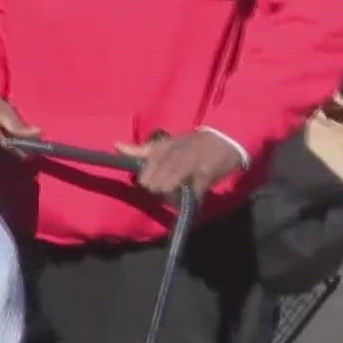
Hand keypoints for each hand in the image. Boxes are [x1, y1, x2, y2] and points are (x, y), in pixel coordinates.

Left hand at [115, 130, 243, 198]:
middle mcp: (174, 156)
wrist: (225, 141)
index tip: (151, 182)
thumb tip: (116, 145)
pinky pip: (190, 195)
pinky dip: (187, 201)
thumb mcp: (166, 143)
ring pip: (168, 189)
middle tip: (166, 188)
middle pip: (153, 184)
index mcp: (164, 148)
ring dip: (171, 196)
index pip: (145, 172)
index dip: (147, 180)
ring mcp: (190, 166)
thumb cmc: (192, 143)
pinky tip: (188, 199)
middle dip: (157, 189)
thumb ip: (142, 149)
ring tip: (177, 192)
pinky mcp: (205, 177)